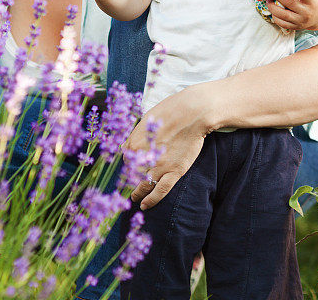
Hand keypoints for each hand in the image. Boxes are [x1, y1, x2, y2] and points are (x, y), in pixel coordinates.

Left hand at [122, 87, 209, 209]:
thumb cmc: (170, 112)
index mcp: (134, 142)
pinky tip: (145, 205)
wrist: (192, 113)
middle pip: (131, 173)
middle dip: (129, 179)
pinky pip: (160, 191)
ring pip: (143, 185)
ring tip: (134, 199)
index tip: (131, 166)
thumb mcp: (145, 120)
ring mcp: (159, 166)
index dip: (129, 163)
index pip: (125, 159)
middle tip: (128, 186)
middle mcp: (143, 157)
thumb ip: (134, 135)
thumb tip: (124, 147)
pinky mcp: (174, 171)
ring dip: (136, 194)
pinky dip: (151, 200)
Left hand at [266, 0, 317, 30]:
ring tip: (268, 0)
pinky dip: (275, 17)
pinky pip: (282, 23)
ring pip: (283, 15)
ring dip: (272, 7)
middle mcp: (306, 12)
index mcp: (312, 0)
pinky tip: (272, 11)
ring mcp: (300, 21)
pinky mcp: (295, 27)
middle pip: (288, 3)